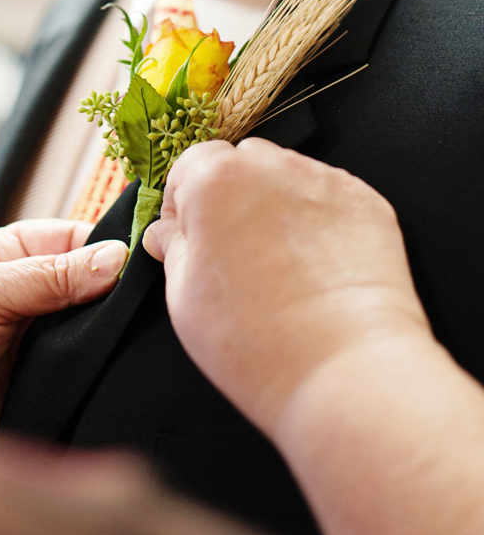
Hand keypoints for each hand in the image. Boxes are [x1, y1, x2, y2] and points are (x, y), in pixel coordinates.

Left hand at [0, 219, 126, 454]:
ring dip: (108, 331)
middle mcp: (21, 297)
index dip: (103, 244)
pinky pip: (81, 373)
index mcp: (0, 258)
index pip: (67, 238)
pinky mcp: (40, 389)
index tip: (143, 251)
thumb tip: (116, 258)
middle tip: (148, 294)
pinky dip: (98, 369)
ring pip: (89, 330)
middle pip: (86, 284)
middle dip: (112, 288)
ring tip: (138, 328)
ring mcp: (33, 345)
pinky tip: (118, 363)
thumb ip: (49, 277)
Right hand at [143, 139, 430, 436]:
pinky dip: (319, 220)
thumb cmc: (254, 340)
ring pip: (287, 177)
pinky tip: (317, 268)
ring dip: (276, 204)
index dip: (183, 201)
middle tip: (235, 254)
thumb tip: (167, 232)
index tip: (188, 237)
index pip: (190, 164)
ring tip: (282, 264)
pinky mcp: (366, 202)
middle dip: (231, 197)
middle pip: (241, 163)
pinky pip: (329, 197)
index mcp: (215, 179)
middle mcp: (271, 166)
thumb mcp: (184, 296)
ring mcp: (324, 181)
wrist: (345, 370)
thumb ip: (172, 249)